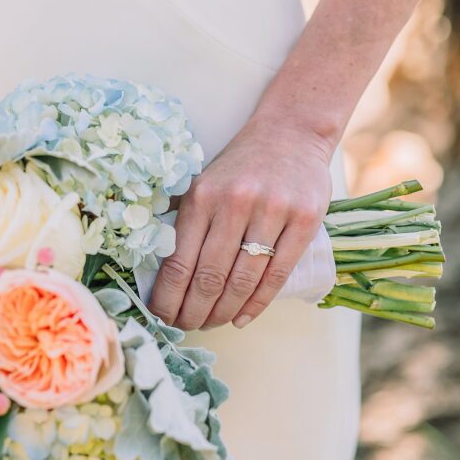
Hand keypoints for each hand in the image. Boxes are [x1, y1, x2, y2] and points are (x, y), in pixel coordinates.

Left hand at [148, 115, 332, 330]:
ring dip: (224, 312)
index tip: (162, 318)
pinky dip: (257, 303)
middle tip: (187, 327)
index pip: (179, 262)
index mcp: (202, 197)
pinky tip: (242, 317)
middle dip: (194, 312)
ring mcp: (272, 212)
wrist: (291, 132)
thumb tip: (155, 272)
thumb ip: (180, 220)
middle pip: (209, 278)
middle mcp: (235, 203)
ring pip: (242, 280)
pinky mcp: (304, 220)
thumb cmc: (240, 166)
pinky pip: (277, 274)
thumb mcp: (201, 183)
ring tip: (213, 323)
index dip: (168, 298)